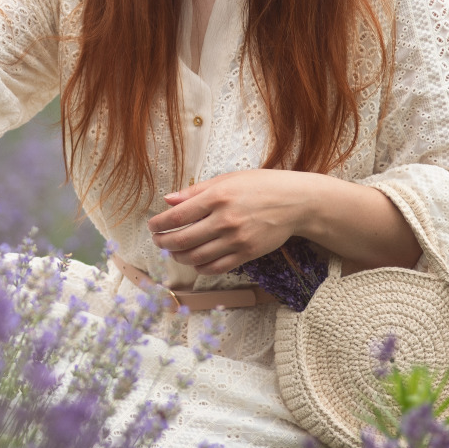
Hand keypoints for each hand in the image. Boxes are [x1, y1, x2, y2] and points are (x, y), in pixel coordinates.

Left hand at [145, 169, 314, 275]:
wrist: (295, 202)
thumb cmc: (261, 186)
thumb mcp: (228, 180)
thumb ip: (195, 191)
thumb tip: (168, 200)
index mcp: (218, 197)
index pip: (178, 216)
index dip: (159, 224)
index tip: (152, 226)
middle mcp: (225, 219)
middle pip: (183, 239)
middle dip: (164, 243)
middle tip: (158, 241)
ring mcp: (237, 239)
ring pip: (196, 257)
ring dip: (179, 257)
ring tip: (174, 252)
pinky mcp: (247, 253)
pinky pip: (216, 267)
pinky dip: (200, 267)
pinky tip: (195, 261)